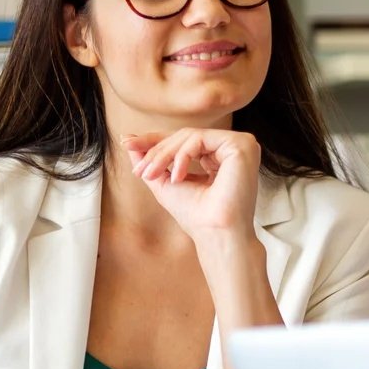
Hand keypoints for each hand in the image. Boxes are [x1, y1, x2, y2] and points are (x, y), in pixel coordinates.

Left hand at [123, 128, 262, 241]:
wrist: (215, 233)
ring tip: (153, 175)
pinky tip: (177, 176)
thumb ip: (151, 160)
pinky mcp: (241, 145)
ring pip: (191, 135)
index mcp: (220, 157)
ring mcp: (240, 145)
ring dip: (164, 154)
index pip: (186, 141)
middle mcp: (232, 149)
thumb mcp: (165, 182)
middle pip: (186, 136)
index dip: (155, 141)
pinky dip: (182, 155)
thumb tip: (128, 139)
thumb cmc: (196, 215)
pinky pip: (200, 138)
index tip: (127, 143)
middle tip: (141, 171)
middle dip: (157, 151)